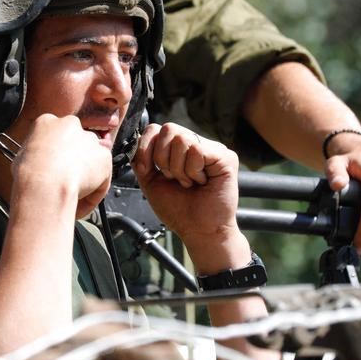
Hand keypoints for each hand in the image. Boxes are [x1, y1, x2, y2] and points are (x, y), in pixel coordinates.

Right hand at [12, 114, 111, 218]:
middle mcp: (70, 125)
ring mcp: (89, 140)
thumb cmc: (27, 176)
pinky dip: (94, 192)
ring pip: (91, 160)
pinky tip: (81, 201)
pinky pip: (102, 178)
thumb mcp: (21, 158)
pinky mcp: (104, 157)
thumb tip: (39, 165)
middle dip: (73, 162)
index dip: (55, 155)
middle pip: (76, 144)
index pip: (56, 135)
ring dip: (85, 177)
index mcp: (46, 122)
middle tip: (64, 182)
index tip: (52, 169)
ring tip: (72, 196)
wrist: (44, 186)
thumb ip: (36, 155)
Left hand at [132, 123, 240, 248]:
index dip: (146, 147)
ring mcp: (212, 149)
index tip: (146, 170)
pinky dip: (193, 170)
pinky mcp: (225, 157)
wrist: (198, 231)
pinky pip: (198, 150)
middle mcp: (196, 144)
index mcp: (179, 149)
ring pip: (182, 139)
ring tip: (189, 182)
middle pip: (168, 129)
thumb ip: (142, 160)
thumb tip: (134, 140)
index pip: (156, 129)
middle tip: (174, 179)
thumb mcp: (151, 182)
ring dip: (179, 168)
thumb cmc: (179, 210)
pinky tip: (201, 182)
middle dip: (162, 159)